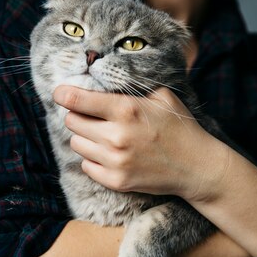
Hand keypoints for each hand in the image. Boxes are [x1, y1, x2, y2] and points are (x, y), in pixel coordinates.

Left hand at [52, 85, 227, 200]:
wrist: (197, 167)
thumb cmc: (179, 127)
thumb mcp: (161, 97)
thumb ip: (132, 88)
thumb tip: (103, 76)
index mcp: (126, 110)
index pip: (77, 100)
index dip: (63, 94)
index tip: (59, 93)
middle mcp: (117, 136)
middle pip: (72, 122)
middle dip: (78, 116)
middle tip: (92, 116)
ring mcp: (115, 161)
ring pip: (76, 144)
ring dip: (84, 138)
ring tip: (103, 136)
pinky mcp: (116, 181)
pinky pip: (86, 166)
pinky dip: (93, 159)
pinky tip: (109, 154)